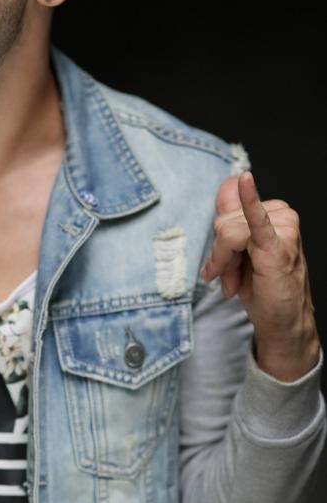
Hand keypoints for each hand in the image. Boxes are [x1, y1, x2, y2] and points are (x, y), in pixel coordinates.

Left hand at [200, 171, 319, 381]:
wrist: (282, 321)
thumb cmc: (263, 286)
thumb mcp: (240, 251)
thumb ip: (232, 219)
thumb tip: (227, 186)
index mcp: (273, 211)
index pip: (228, 206)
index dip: (220, 237)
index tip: (224, 261)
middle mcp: (281, 213)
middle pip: (223, 224)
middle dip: (221, 256)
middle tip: (231, 279)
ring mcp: (283, 228)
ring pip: (227, 234)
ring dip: (225, 264)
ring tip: (236, 282)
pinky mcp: (278, 245)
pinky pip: (256, 219)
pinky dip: (249, 201)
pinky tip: (246, 181)